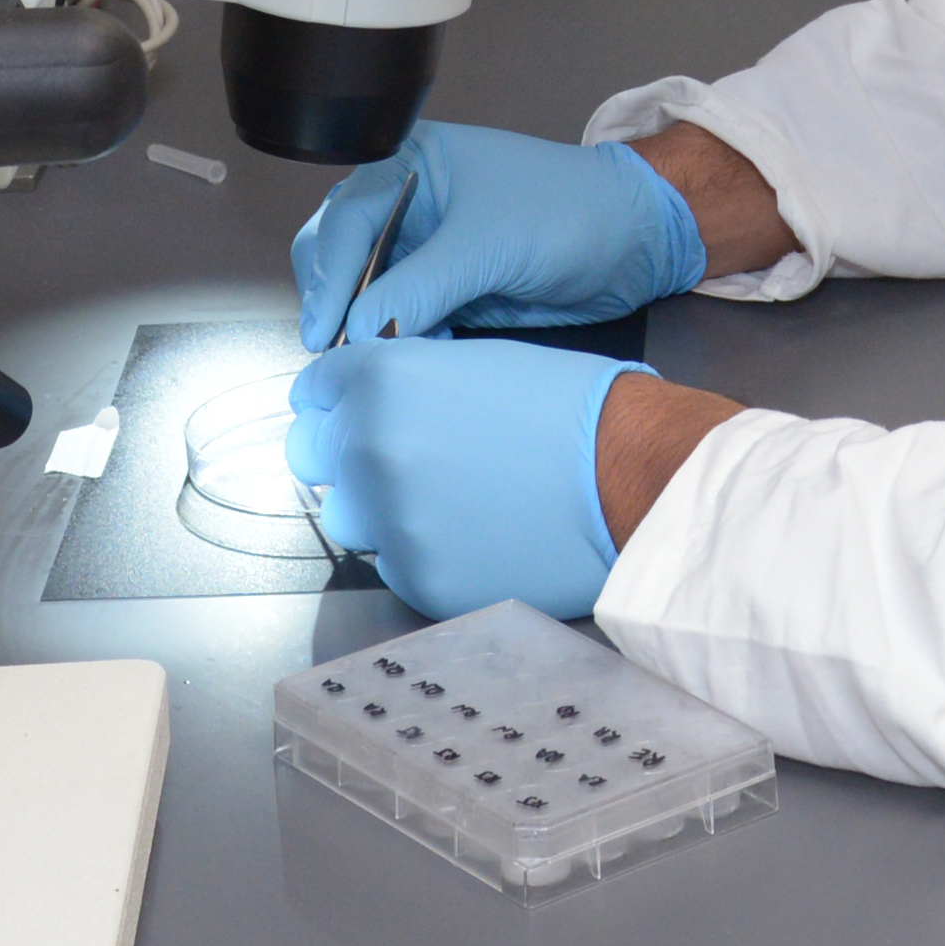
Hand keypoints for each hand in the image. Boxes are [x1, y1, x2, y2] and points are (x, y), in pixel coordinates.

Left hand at [289, 338, 638, 620]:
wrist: (633, 478)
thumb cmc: (572, 410)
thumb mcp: (475, 365)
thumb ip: (405, 384)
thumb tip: (368, 406)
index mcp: (383, 381)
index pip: (314, 390)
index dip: (335, 399)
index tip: (348, 411)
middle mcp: (370, 448)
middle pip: (311, 456)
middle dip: (346, 453)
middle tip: (402, 459)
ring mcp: (391, 521)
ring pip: (349, 518)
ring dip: (381, 509)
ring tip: (449, 501)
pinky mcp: (419, 580)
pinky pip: (395, 565)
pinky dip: (423, 552)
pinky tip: (475, 534)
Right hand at [292, 122, 708, 344]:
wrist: (635, 241)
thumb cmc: (569, 211)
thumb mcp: (487, 245)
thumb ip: (418, 287)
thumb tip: (361, 327)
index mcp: (411, 163)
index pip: (346, 220)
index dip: (329, 276)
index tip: (322, 328)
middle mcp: (411, 203)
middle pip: (344, 255)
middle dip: (340, 301)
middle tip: (340, 348)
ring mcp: (430, 247)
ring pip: (372, 292)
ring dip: (371, 326)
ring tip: (381, 357)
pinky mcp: (451, 287)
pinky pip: (406, 317)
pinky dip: (403, 339)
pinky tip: (418, 353)